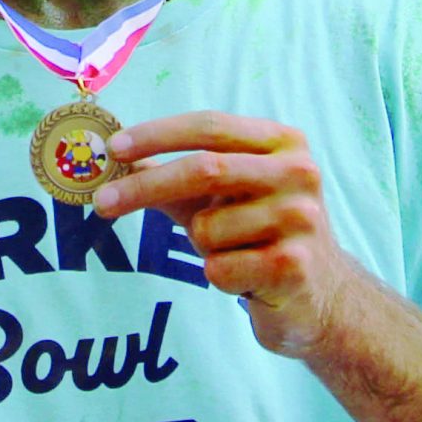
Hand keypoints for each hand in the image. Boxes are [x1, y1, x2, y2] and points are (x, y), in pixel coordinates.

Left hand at [93, 112, 355, 356]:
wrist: (320, 296)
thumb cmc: (259, 234)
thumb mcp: (221, 196)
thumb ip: (174, 175)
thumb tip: (114, 159)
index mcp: (283, 142)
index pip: (210, 126)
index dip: (158, 134)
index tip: (113, 148)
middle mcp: (299, 172)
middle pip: (205, 168)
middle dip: (145, 186)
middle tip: (101, 202)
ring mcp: (301, 219)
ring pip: (207, 228)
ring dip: (201, 246)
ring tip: (234, 252)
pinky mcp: (294, 266)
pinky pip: (219, 269)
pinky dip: (217, 275)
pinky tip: (247, 278)